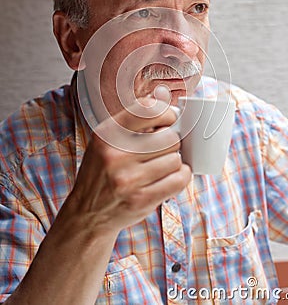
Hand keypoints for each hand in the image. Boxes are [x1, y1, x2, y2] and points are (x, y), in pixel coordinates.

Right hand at [69, 91, 191, 232]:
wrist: (87, 213)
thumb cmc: (101, 171)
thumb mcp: (108, 139)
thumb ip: (136, 117)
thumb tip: (163, 94)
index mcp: (107, 134)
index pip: (148, 110)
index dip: (166, 112)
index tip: (168, 119)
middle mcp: (115, 155)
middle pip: (169, 137)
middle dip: (171, 141)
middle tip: (162, 148)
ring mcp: (128, 179)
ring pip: (175, 159)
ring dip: (174, 161)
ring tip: (161, 165)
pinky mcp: (141, 199)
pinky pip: (179, 180)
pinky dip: (180, 176)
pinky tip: (169, 176)